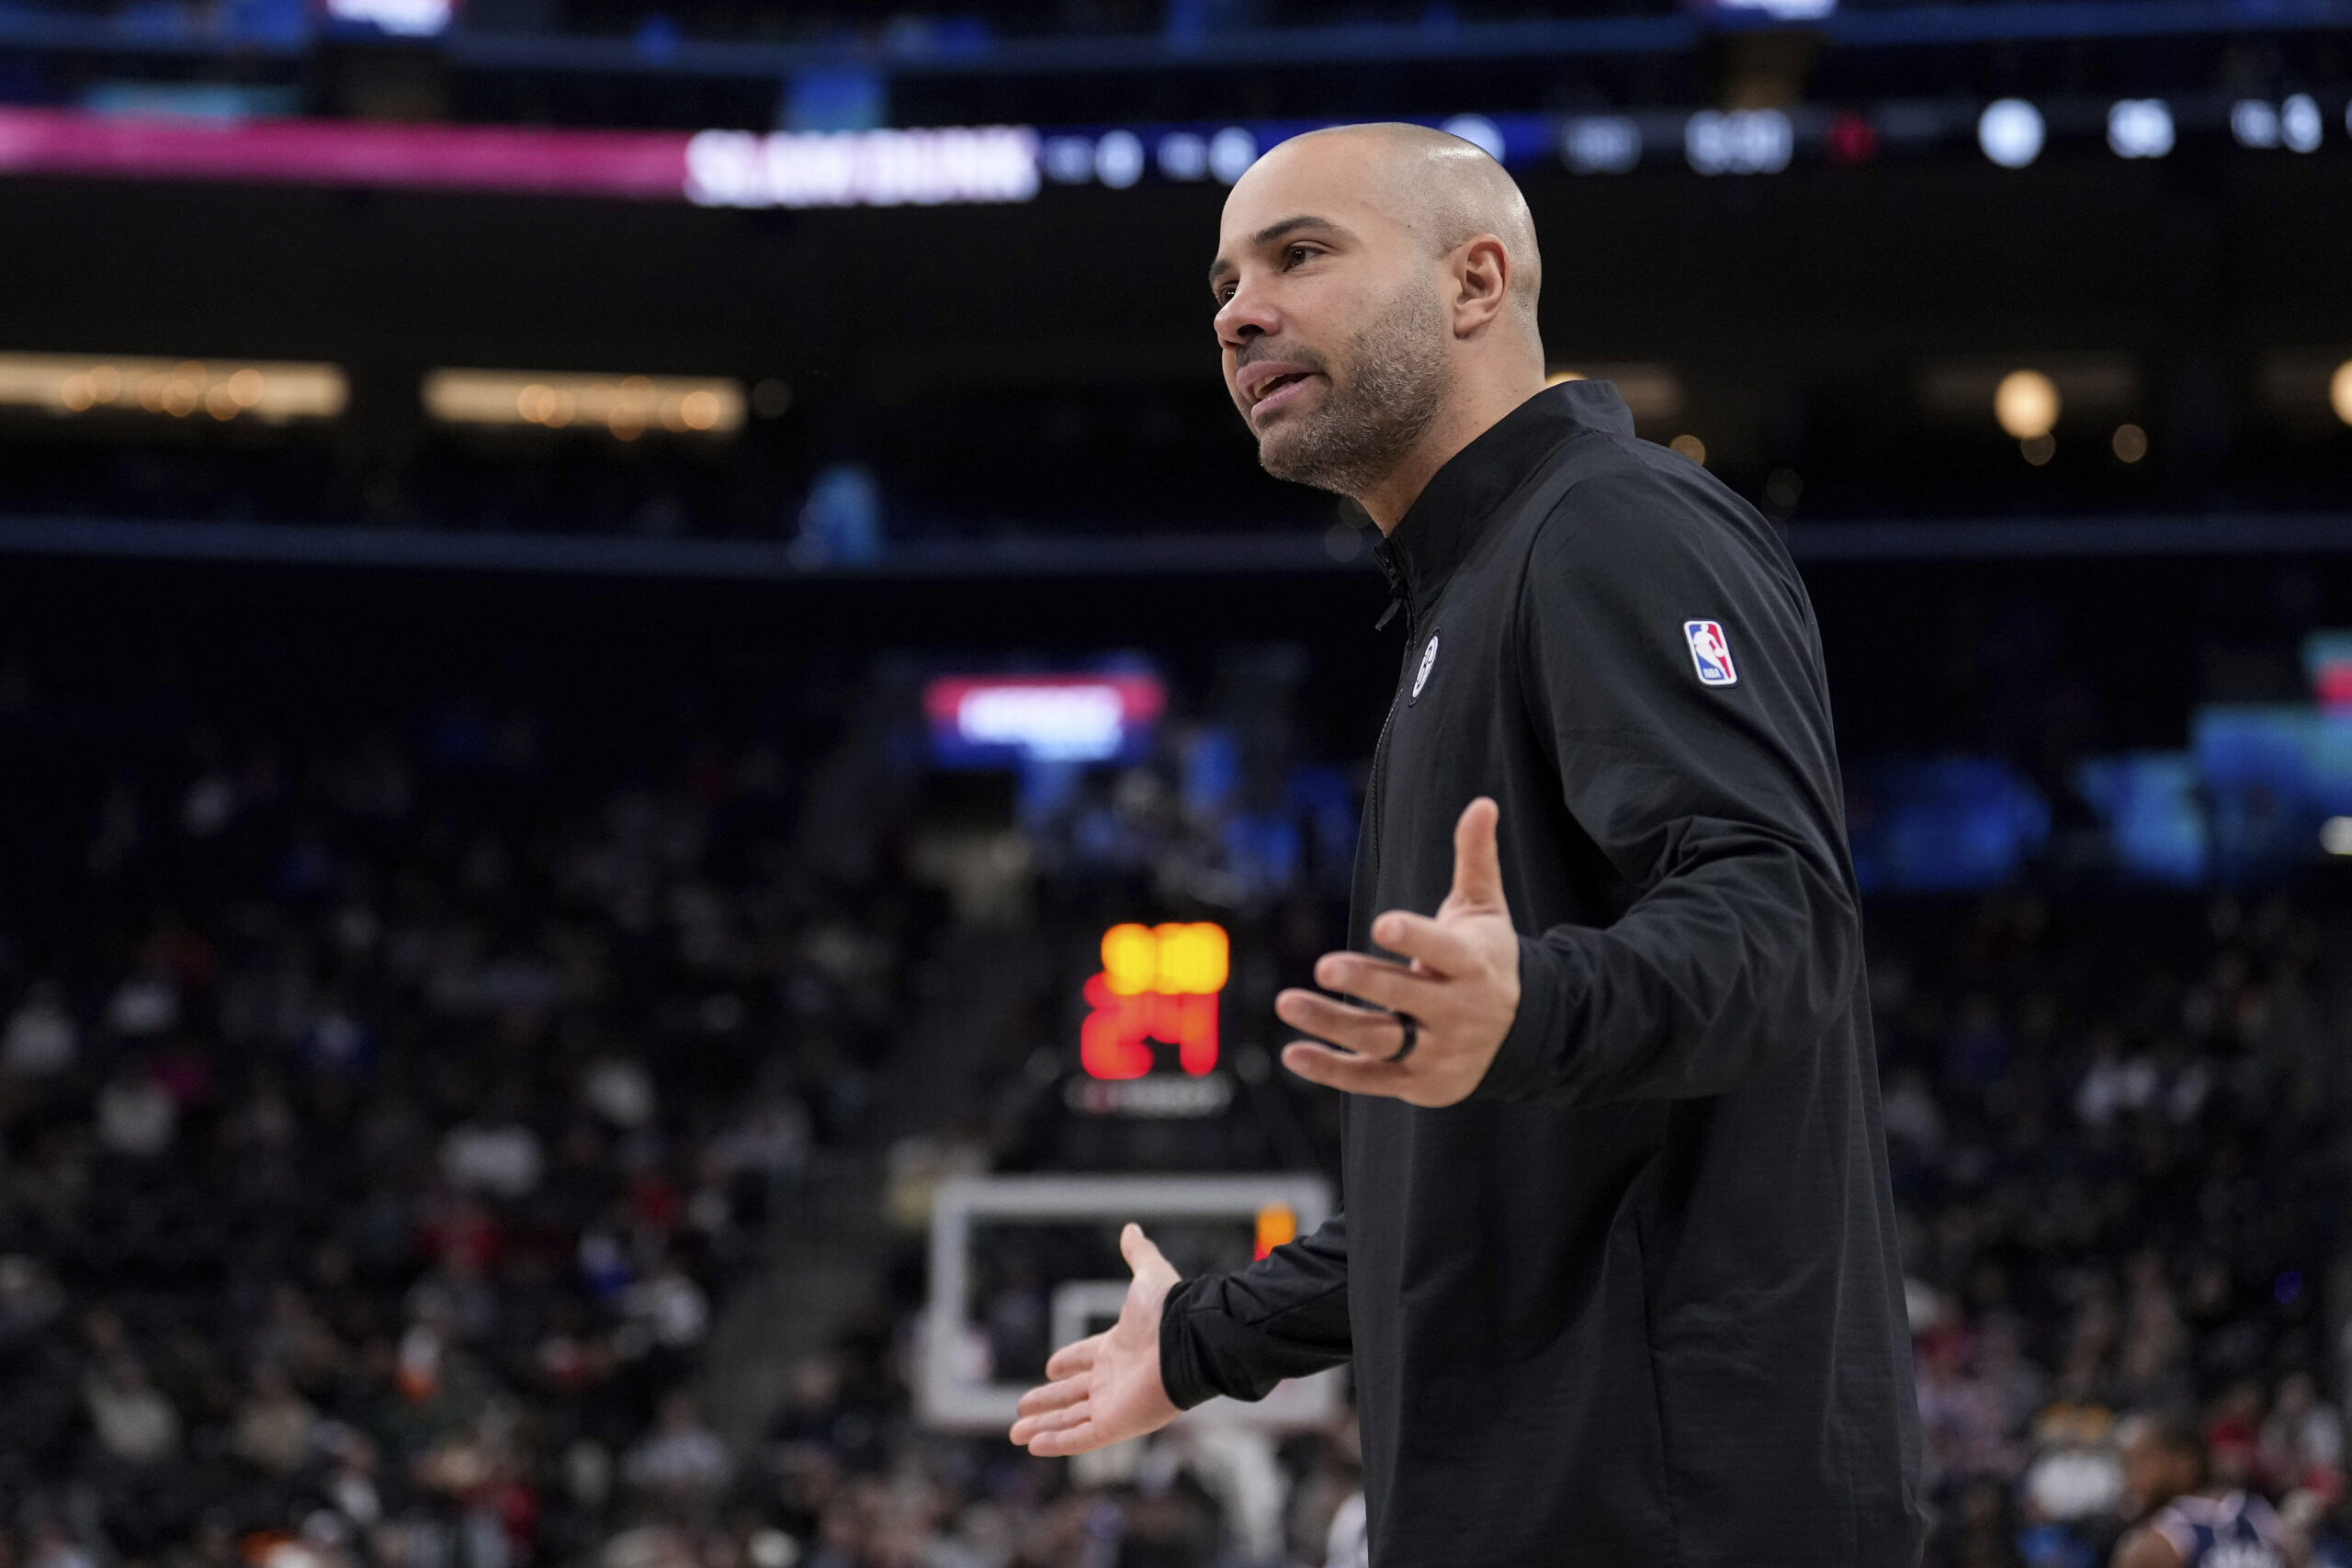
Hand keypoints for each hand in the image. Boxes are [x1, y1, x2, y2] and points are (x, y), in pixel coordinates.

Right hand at [1008, 1223, 1182, 1455]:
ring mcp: (1114, 1404)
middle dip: (1047, 1402)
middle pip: (1074, 1394)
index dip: (1069, 1362)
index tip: (1050, 1367)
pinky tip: (1033, 1445)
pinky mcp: (1116, 1425)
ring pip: (1071, 1420)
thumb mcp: (1148, 1276)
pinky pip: (1081, 1439)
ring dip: (1044, 1426)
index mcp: (1119, 1348)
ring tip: (1015, 1433)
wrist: (1188, 1341)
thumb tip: (1132, 1228)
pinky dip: (1057, 1443)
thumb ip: (1138, 1254)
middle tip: (1021, 1408)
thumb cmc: (1169, 1312)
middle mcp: (1115, 1379)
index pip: (1087, 1358)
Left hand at [1275, 796, 1520, 1107]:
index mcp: (1473, 965)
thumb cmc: (1485, 957)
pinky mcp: (1418, 1083)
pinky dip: (1330, 1070)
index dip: (1415, 939)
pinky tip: (1293, 1054)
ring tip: (1286, 1002)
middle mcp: (1459, 1012)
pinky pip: (1369, 1080)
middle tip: (1323, 966)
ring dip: (1331, 1024)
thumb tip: (1481, 802)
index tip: (1382, 923)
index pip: (1444, 952)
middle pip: (1406, 998)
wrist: (1520, 1033)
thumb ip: (1475, 859)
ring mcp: (1437, 1052)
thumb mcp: (1484, 909)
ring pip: (1380, 1040)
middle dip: (1365, 983)